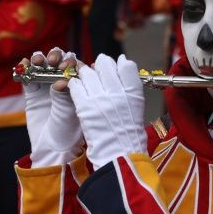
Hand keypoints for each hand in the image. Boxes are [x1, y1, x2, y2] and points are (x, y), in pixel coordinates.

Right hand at [22, 48, 84, 167]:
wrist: (50, 148)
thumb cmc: (67, 131)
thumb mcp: (69, 113)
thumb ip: (64, 95)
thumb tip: (60, 81)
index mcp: (78, 86)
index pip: (76, 66)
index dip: (72, 62)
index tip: (66, 67)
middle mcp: (63, 82)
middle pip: (59, 61)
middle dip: (56, 56)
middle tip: (52, 61)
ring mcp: (47, 85)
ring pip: (43, 65)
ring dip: (40, 58)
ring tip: (37, 62)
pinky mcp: (32, 91)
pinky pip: (27, 75)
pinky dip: (24, 67)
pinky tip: (24, 65)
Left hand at [67, 54, 147, 169]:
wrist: (118, 152)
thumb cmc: (128, 130)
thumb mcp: (137, 105)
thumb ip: (131, 83)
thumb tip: (123, 61)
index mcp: (133, 93)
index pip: (126, 66)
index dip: (118, 63)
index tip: (114, 65)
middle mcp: (117, 93)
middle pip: (104, 65)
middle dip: (100, 65)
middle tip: (97, 69)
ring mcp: (100, 99)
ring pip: (87, 73)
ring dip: (85, 74)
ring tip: (86, 81)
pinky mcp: (84, 108)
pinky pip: (75, 86)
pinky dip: (75, 84)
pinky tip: (77, 89)